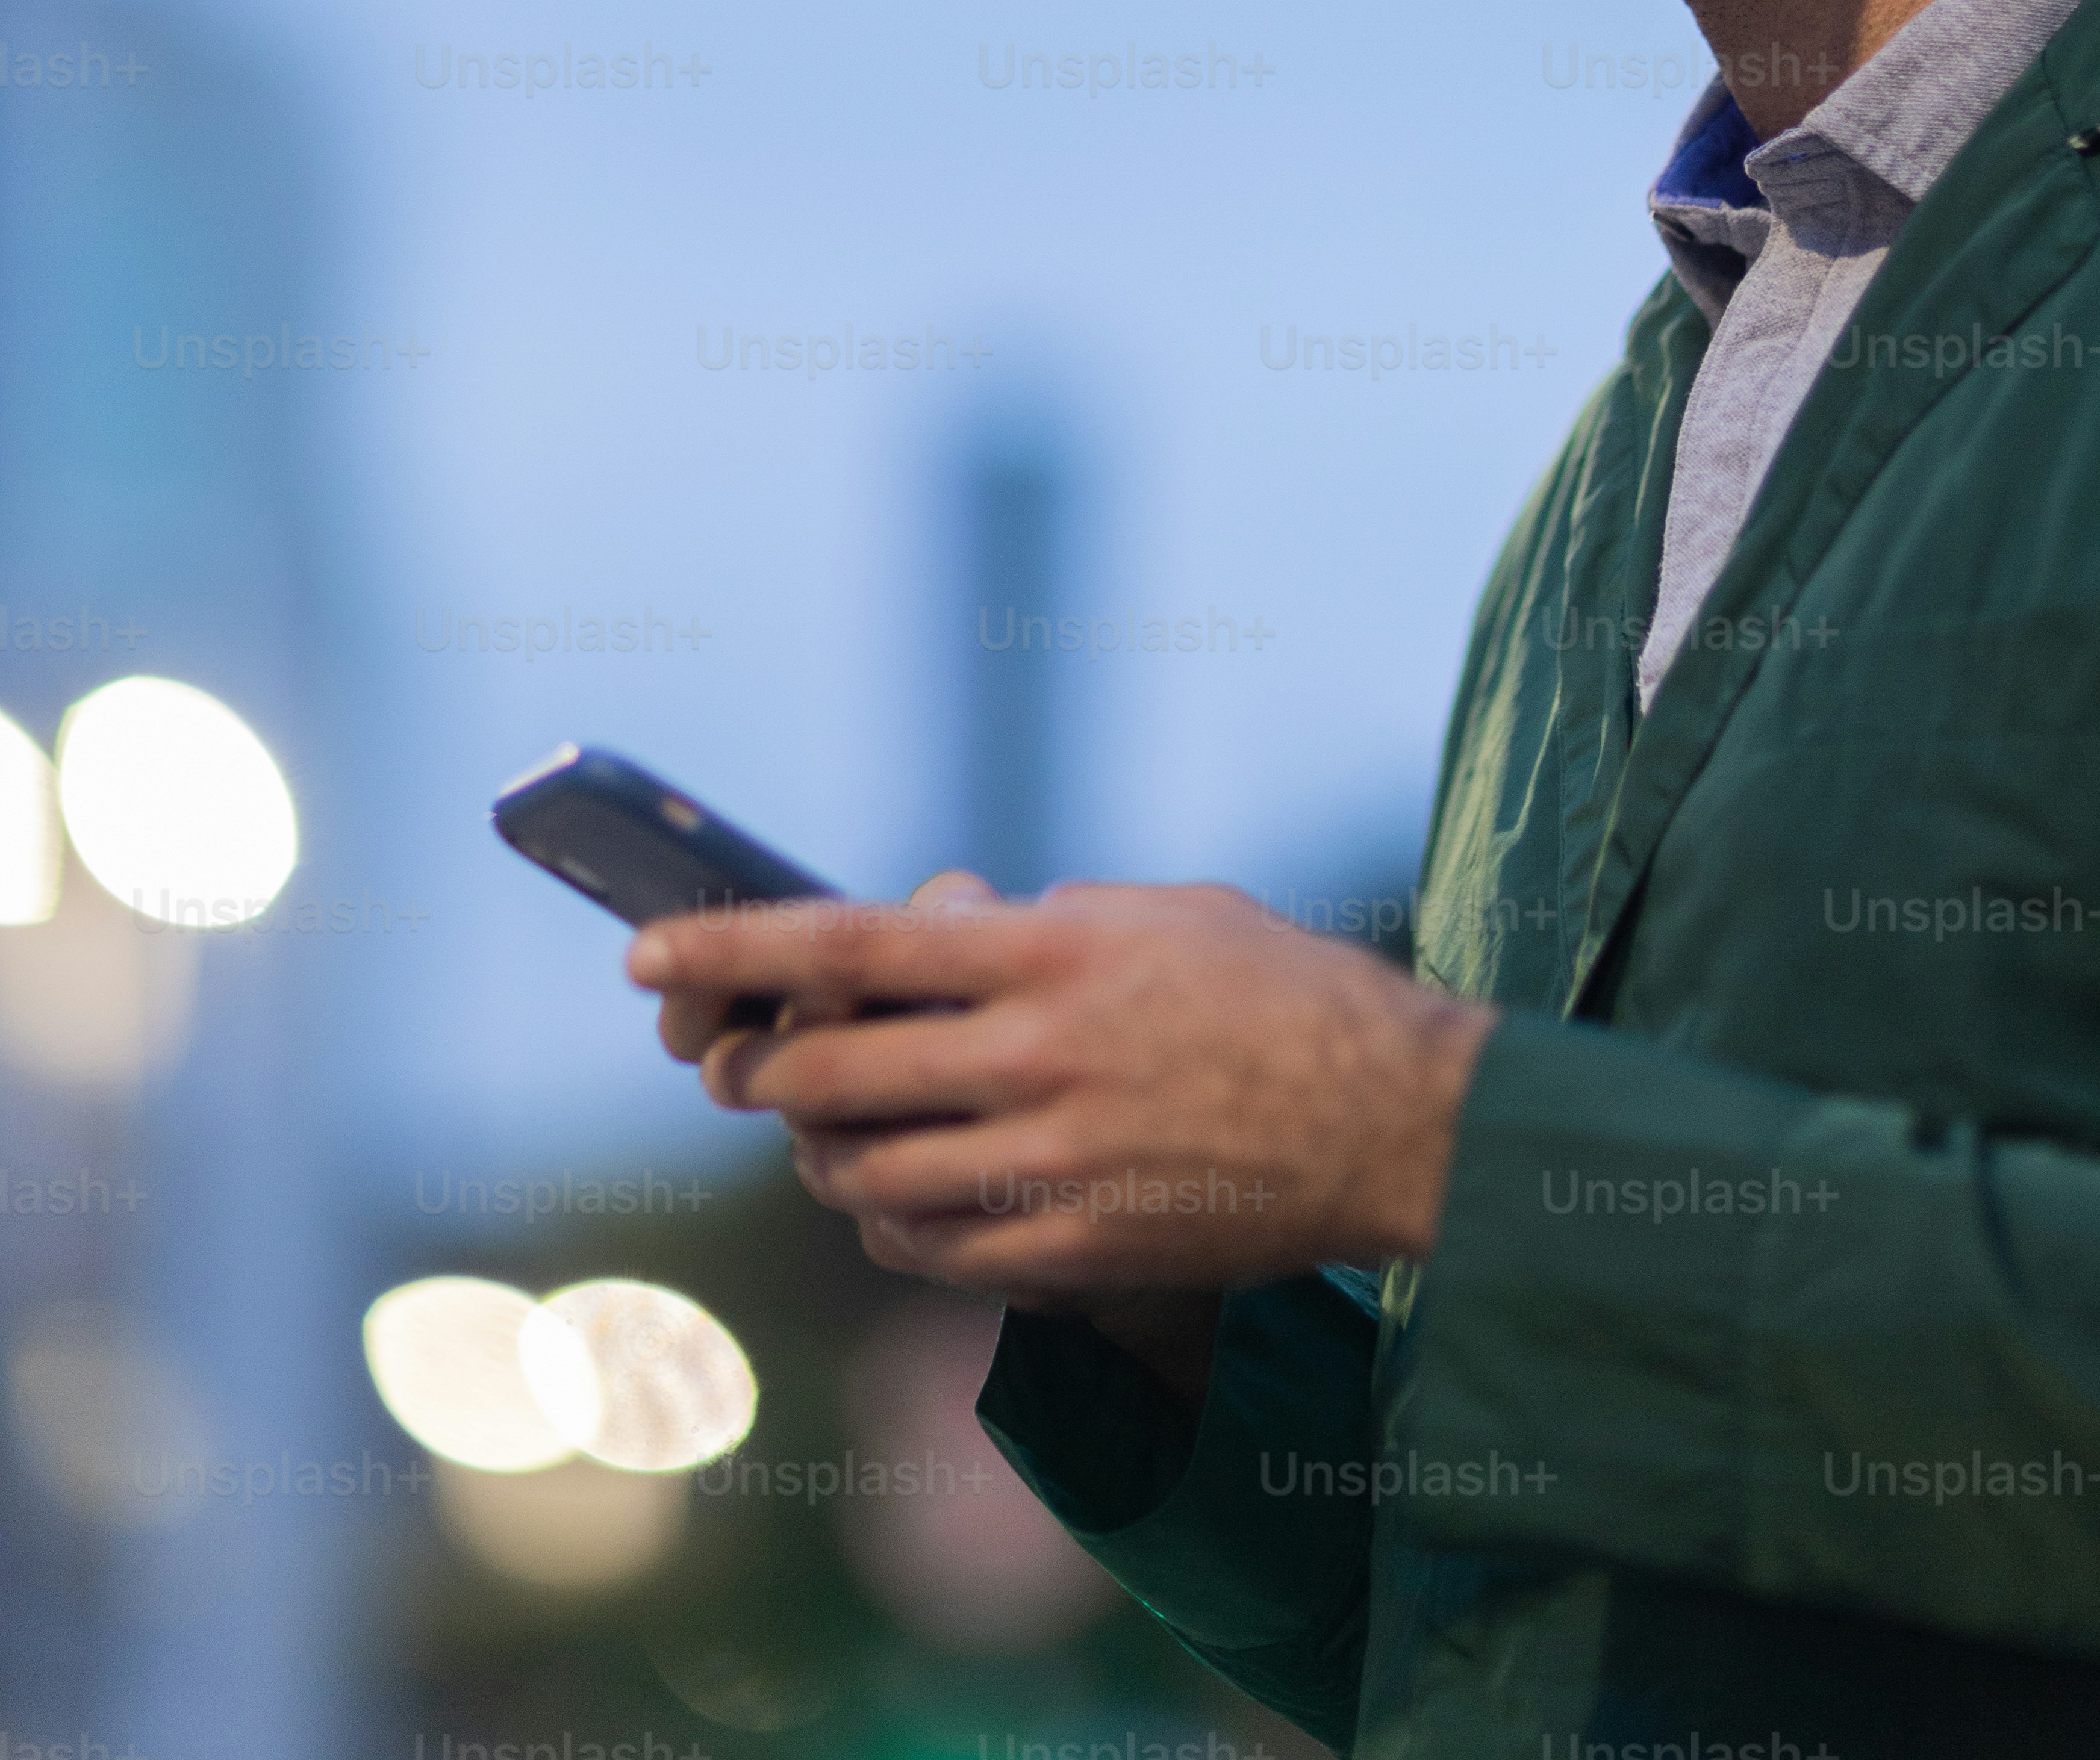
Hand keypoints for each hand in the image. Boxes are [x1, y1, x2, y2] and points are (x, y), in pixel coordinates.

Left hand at [627, 872, 1496, 1299]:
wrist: (1390, 1116)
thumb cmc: (1279, 991)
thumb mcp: (1158, 911)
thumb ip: (1038, 925)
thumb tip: (938, 936)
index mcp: (1049, 952)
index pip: (847, 946)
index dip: (730, 951)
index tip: (645, 956)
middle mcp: (1034, 1055)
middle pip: (830, 1071)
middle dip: (757, 1069)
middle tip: (737, 1062)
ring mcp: (1052, 1160)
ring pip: (864, 1172)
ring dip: (818, 1153)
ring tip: (823, 1131)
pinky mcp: (1077, 1249)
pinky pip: (931, 1251)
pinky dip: (888, 1227)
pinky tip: (898, 1203)